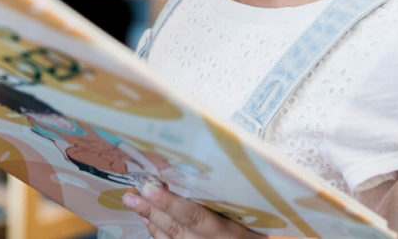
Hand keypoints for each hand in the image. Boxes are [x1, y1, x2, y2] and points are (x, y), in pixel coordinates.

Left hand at [122, 185, 263, 238]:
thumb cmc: (265, 230)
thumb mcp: (255, 215)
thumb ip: (234, 197)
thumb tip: (212, 167)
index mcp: (233, 232)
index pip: (198, 217)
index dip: (172, 204)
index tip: (152, 187)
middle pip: (180, 229)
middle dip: (153, 211)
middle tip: (131, 195)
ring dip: (153, 222)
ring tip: (136, 204)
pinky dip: (160, 235)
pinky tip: (151, 222)